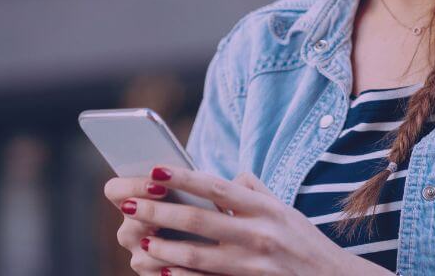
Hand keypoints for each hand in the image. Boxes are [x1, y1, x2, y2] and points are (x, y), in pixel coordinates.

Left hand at [114, 163, 386, 274]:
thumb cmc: (306, 244)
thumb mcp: (286, 211)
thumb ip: (255, 192)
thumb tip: (229, 176)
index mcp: (264, 208)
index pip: (215, 187)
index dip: (182, 178)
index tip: (153, 170)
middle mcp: (258, 234)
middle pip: (198, 220)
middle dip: (158, 211)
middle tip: (128, 204)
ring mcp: (253, 265)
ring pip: (197, 255)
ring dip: (163, 248)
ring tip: (137, 241)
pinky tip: (160, 272)